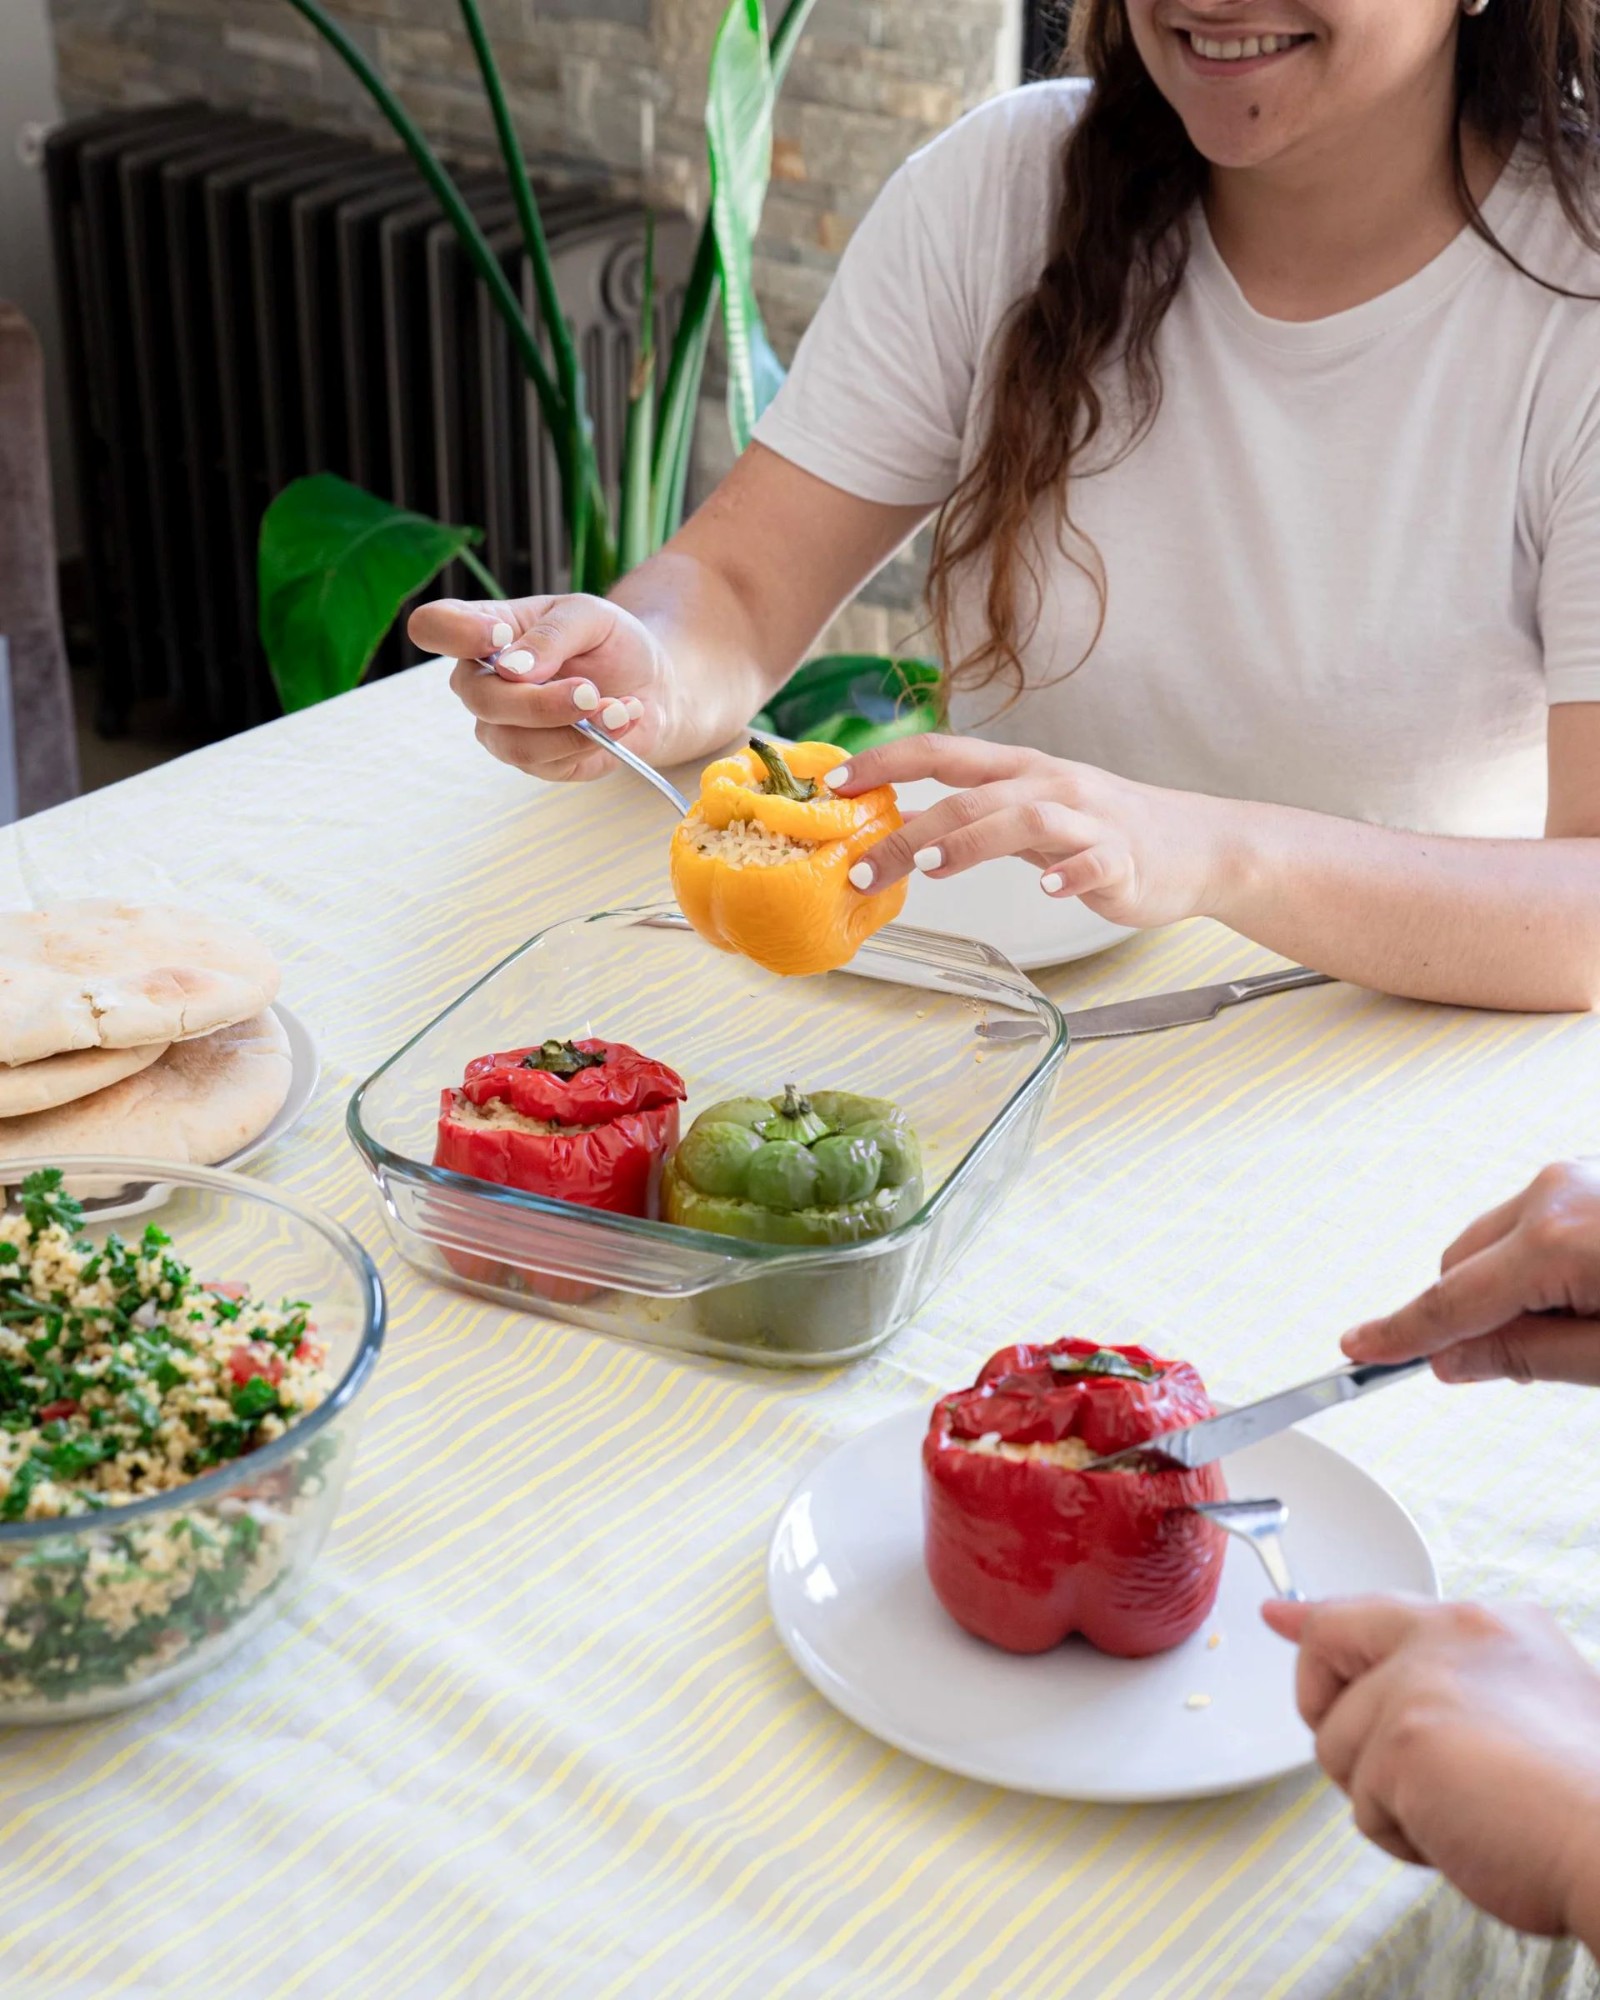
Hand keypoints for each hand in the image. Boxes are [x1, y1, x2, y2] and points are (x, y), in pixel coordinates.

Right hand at [407, 593, 673, 782]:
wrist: (649, 683)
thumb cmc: (608, 641)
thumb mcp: (589, 616)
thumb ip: (551, 635)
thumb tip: (512, 670)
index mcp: (484, 631)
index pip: (433, 627)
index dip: (454, 634)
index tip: (500, 635)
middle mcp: (482, 681)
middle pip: (478, 696)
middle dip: (538, 700)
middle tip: (589, 691)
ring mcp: (503, 726)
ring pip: (512, 741)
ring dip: (570, 726)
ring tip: (617, 707)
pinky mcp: (536, 761)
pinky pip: (550, 761)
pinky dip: (595, 740)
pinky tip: (623, 717)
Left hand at [822, 736, 1237, 928]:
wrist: (1195, 847)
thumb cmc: (1102, 831)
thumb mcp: (1026, 815)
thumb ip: (969, 816)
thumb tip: (899, 823)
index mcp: (1017, 771)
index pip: (939, 753)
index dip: (884, 764)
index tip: (834, 784)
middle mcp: (1048, 784)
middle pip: (969, 796)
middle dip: (909, 829)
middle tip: (862, 867)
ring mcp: (1088, 819)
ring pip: (1023, 818)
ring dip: (972, 840)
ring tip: (932, 866)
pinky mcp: (1123, 857)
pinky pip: (1093, 860)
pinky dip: (1069, 871)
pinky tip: (1047, 888)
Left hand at [1262, 1594, 1599, 1942]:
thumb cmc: (1584, 1802)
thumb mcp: (1527, 1707)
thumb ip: (1448, 1680)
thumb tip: (1365, 1665)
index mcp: (1485, 1625)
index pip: (1372, 1610)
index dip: (1316, 1622)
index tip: (1279, 1617)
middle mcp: (1449, 1634)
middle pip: (1327, 1650)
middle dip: (1336, 1716)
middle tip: (1401, 1766)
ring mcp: (1419, 1683)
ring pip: (1339, 1748)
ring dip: (1389, 1799)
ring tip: (1467, 1810)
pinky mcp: (1401, 1740)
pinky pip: (1362, 1806)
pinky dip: (1406, 1837)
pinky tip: (1464, 1834)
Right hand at [1342, 1160, 1599, 1384]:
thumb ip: (1531, 1356)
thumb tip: (1454, 1359)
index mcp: (1555, 1237)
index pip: (1451, 1300)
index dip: (1401, 1333)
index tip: (1360, 1347)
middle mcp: (1553, 1193)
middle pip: (1462, 1266)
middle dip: (1475, 1317)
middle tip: (1522, 1367)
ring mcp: (1572, 1176)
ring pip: (1493, 1244)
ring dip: (1511, 1288)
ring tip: (1585, 1317)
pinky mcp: (1587, 1176)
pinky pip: (1531, 1223)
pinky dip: (1538, 1262)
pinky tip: (1590, 1286)